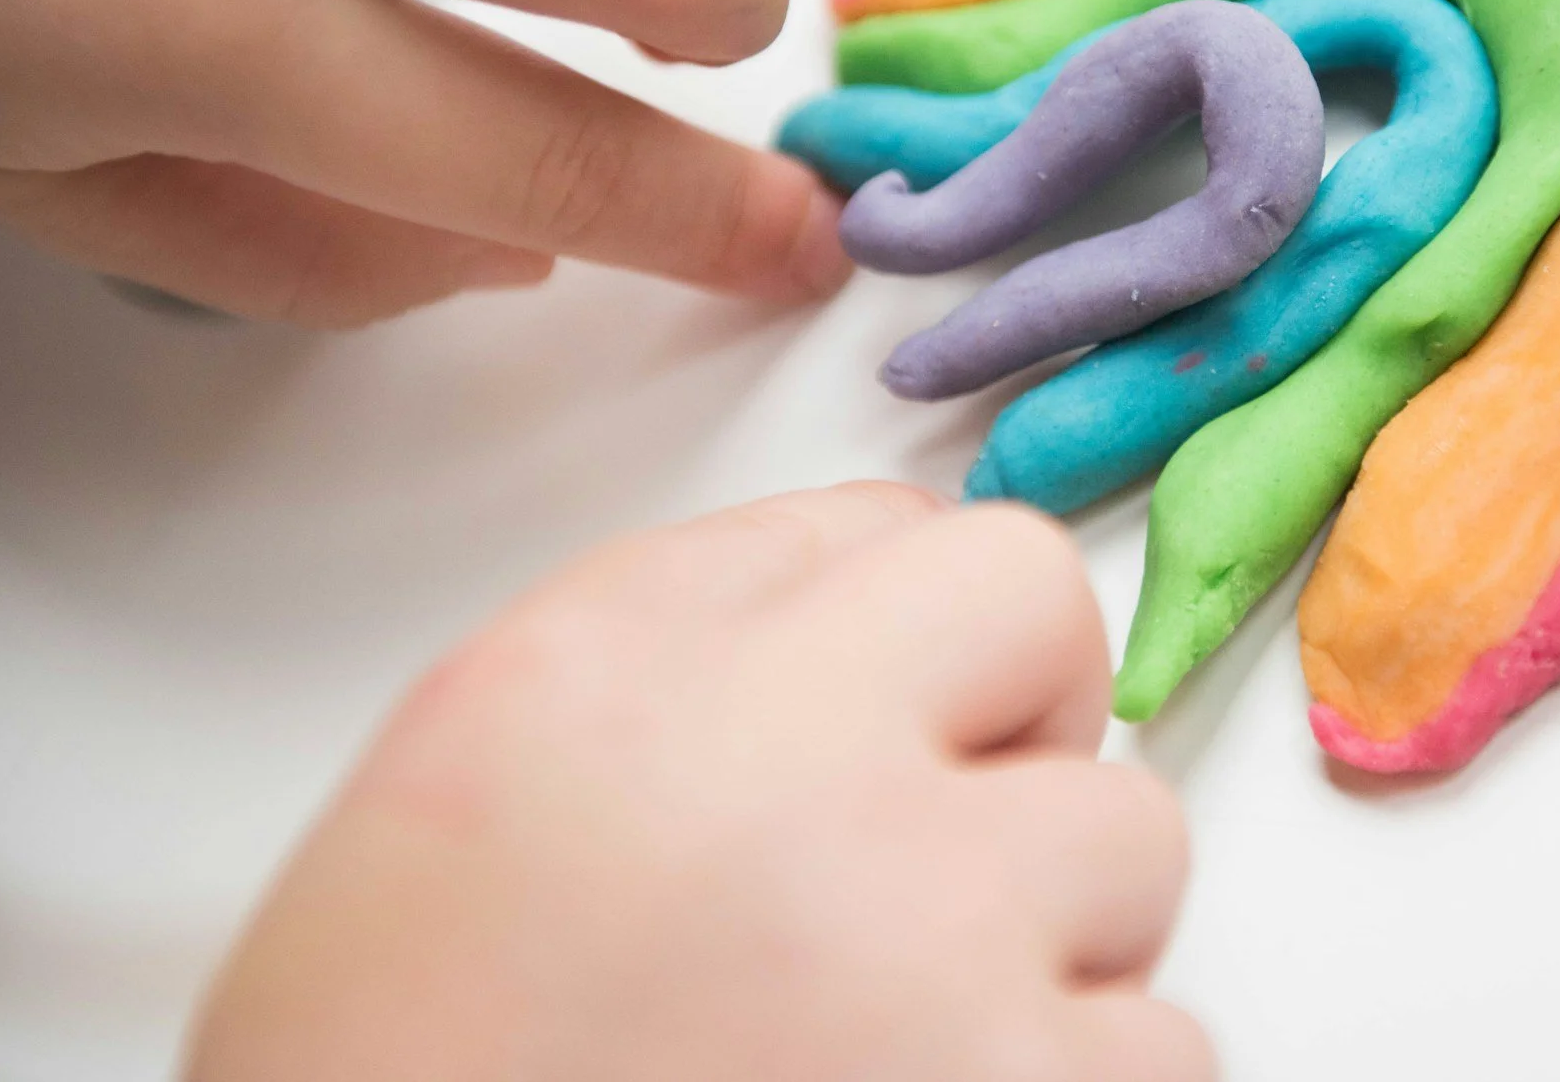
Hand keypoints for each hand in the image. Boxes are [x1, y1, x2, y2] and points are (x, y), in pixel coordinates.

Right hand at [188, 484, 1211, 1081]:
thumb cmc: (398, 1065)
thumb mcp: (479, 759)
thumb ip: (690, 618)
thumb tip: (887, 561)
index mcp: (627, 672)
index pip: (912, 533)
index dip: (929, 633)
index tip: (909, 713)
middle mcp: (789, 772)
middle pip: (1055, 633)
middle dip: (1015, 733)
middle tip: (930, 853)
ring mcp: (927, 947)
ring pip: (1132, 843)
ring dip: (1052, 927)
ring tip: (906, 1021)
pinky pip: (1161, 1046)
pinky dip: (1077, 1079)